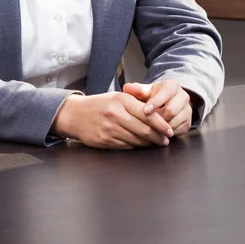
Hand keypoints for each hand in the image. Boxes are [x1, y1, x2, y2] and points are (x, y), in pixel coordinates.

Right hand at [52, 92, 173, 149]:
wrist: (74, 114)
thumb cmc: (100, 104)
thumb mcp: (117, 97)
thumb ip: (135, 103)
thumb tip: (157, 115)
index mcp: (122, 100)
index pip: (148, 114)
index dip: (161, 124)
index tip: (169, 131)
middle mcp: (116, 114)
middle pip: (144, 129)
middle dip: (158, 136)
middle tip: (166, 140)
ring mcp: (109, 128)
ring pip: (136, 140)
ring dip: (148, 143)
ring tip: (156, 143)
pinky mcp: (104, 140)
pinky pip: (125, 146)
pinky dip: (135, 146)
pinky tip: (140, 145)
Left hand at [123, 80, 192, 136]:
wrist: (166, 103)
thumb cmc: (153, 97)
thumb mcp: (145, 91)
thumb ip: (137, 90)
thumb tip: (127, 88)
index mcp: (173, 85)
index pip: (166, 93)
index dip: (155, 102)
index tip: (145, 111)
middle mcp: (183, 96)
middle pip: (171, 110)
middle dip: (157, 118)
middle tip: (145, 123)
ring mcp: (187, 110)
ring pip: (174, 122)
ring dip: (160, 128)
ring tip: (149, 128)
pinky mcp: (188, 122)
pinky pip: (177, 131)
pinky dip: (165, 134)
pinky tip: (156, 133)